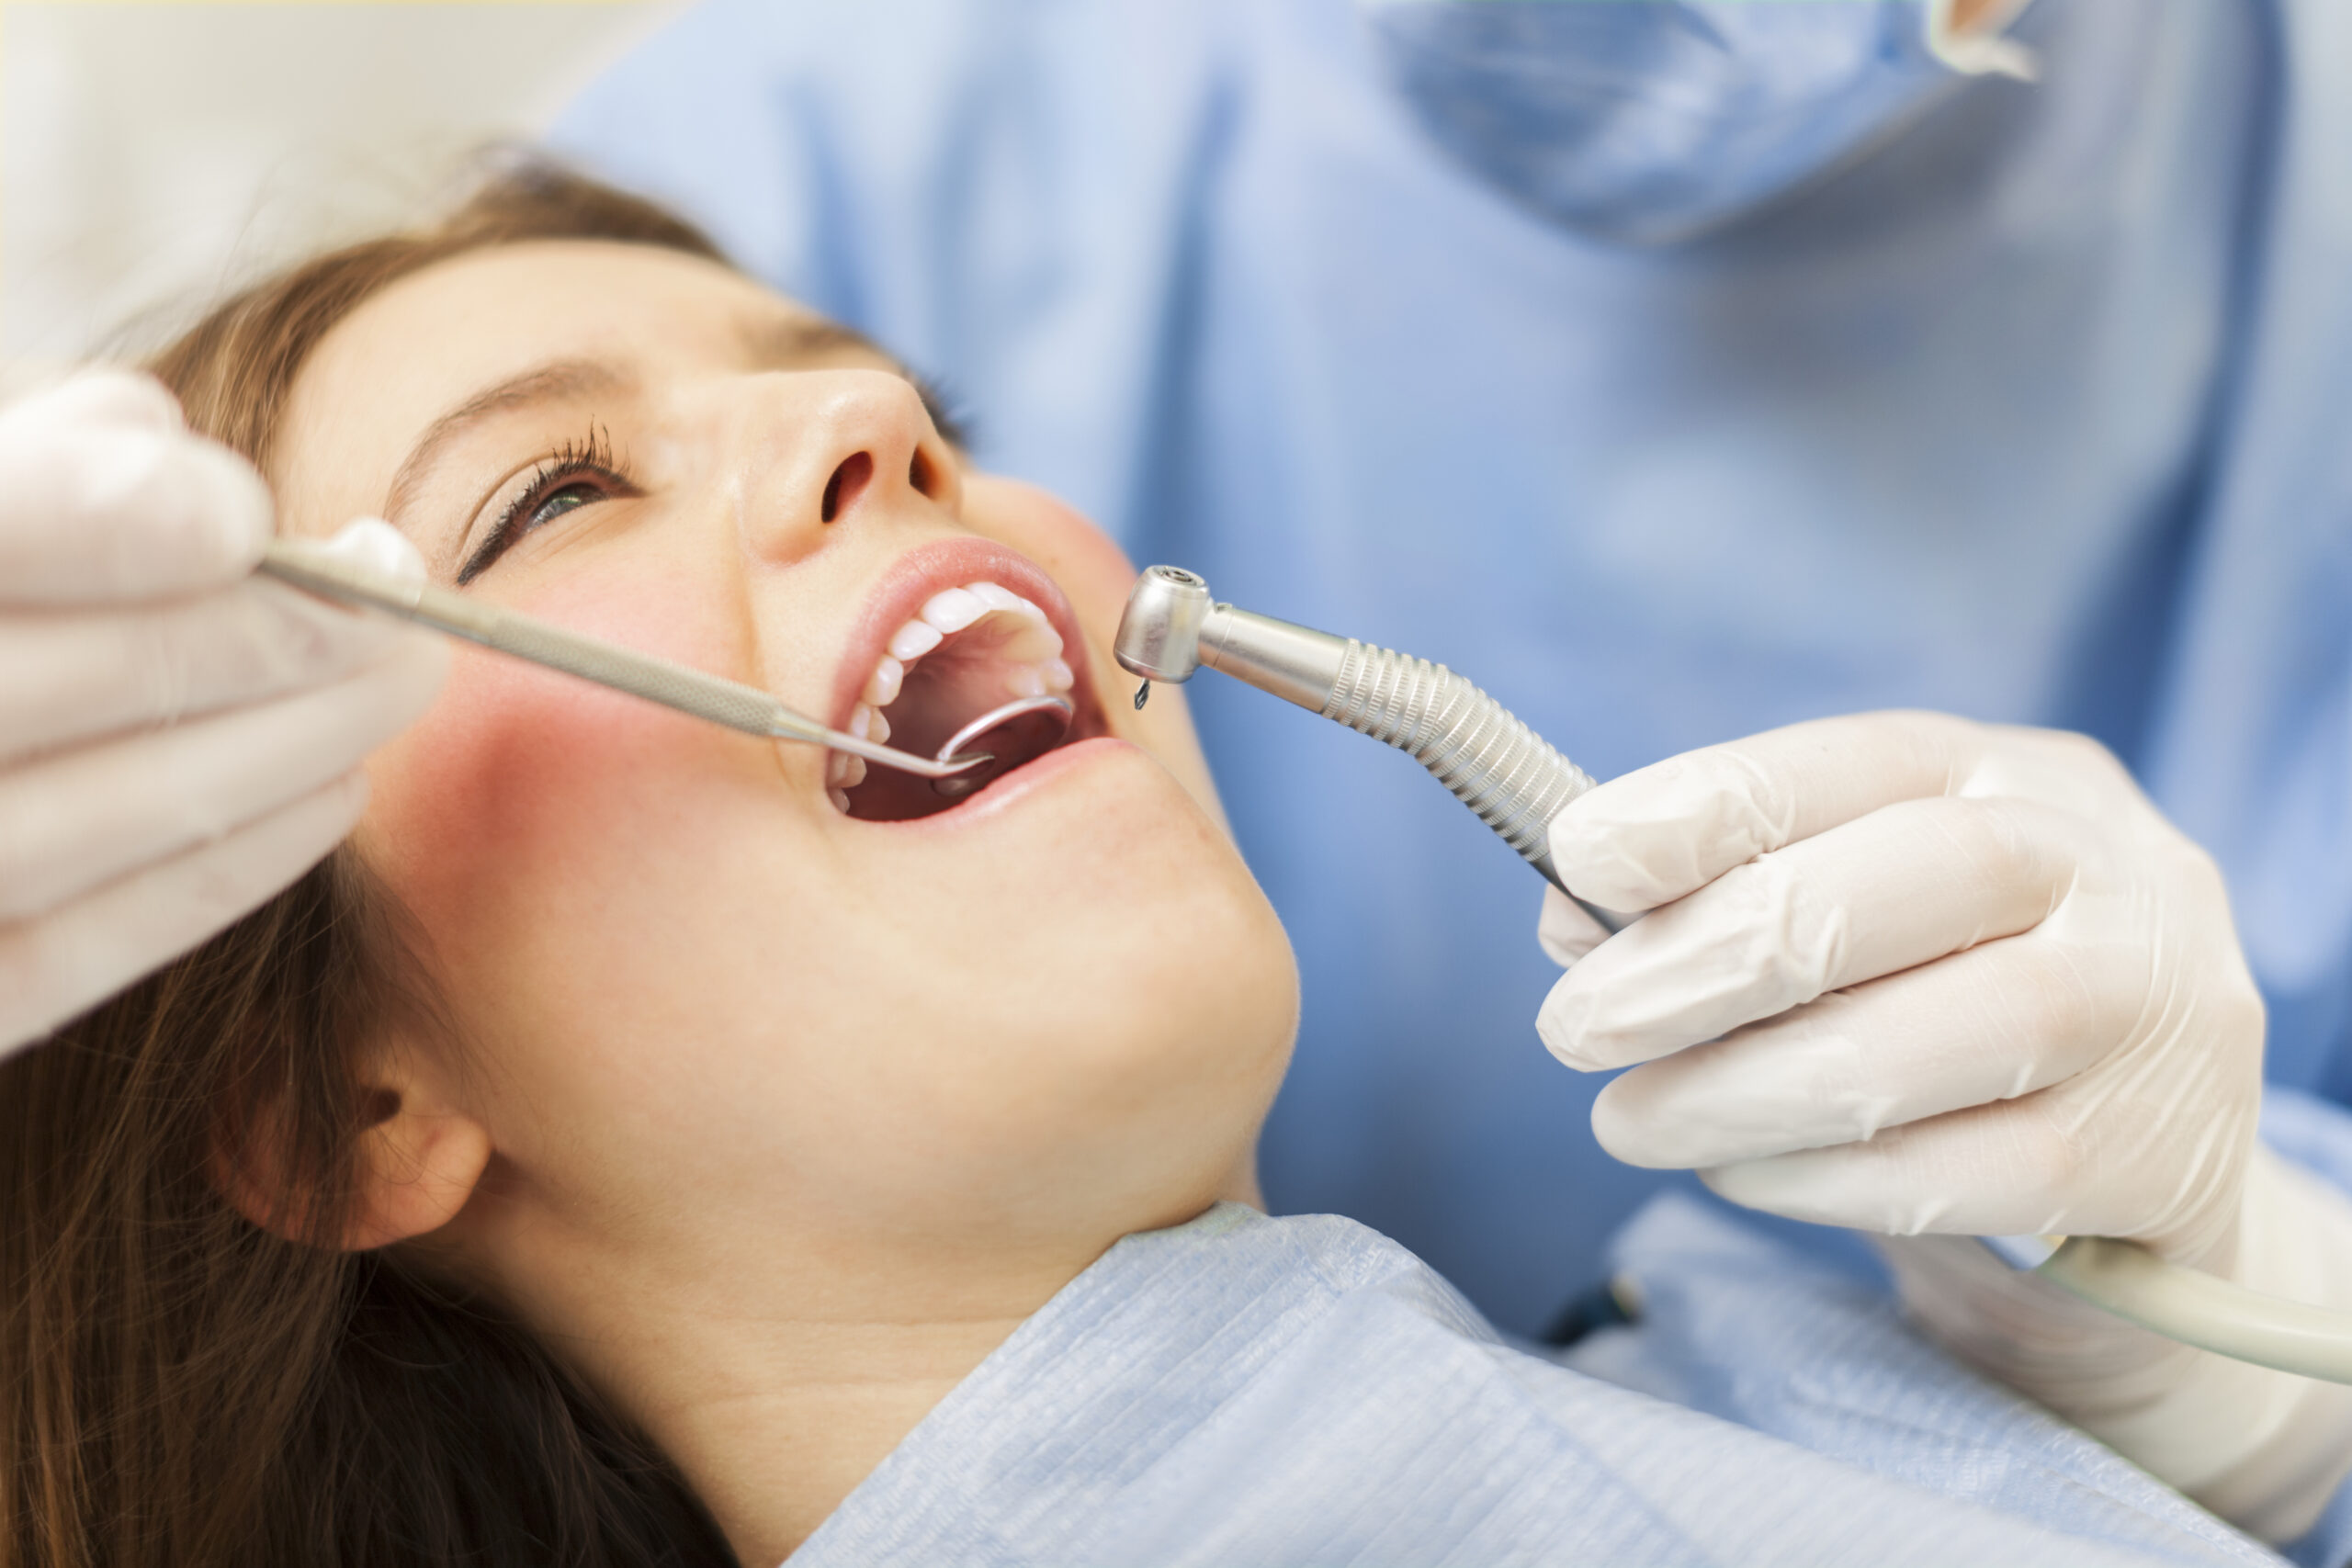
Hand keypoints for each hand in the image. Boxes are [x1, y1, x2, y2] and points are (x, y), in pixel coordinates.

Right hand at [0, 371, 446, 1056]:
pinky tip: (319, 800)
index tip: (245, 511)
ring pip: (73, 824)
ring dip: (273, 751)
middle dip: (254, 640)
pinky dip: (208, 876)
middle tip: (394, 604)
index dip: (100, 518)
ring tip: (388, 688)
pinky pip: (57, 958)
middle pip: (38, 681)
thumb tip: (159, 440)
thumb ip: (6, 463)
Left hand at [1532, 711, 2351, 1534]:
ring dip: (1736, 1093)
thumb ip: (1722, 897)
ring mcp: (2147, 1009)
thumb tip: (1574, 916)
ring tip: (1628, 1123)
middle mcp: (2103, 865)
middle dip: (1699, 961)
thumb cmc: (1956, 997)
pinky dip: (1818, 1181)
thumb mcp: (1863, 908)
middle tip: (1573, 1029)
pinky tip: (1735, 1176)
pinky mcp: (2162, 1153)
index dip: (1704, 806)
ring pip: (1915, 1048)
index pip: (1849, 761)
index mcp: (2011, 773)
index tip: (1577, 856)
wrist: (2155, 1153)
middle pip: (1882, 890)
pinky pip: (1959, 1177)